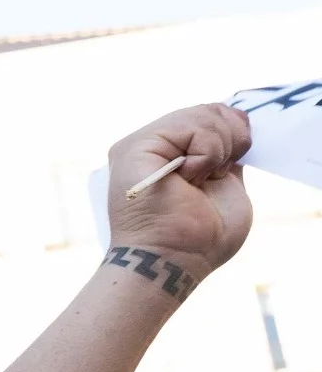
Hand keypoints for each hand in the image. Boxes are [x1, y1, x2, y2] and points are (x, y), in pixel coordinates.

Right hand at [106, 104, 253, 276]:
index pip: (209, 117)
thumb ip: (225, 154)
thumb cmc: (200, 238)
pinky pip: (191, 127)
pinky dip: (207, 153)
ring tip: (200, 180)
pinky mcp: (135, 146)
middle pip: (208, 110)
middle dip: (231, 137)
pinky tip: (189, 178)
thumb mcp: (227, 184)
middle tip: (218, 174)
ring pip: (203, 115)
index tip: (229, 166)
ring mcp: (140, 144)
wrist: (175, 260)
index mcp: (169, 154)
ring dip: (219, 149)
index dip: (234, 131)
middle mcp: (151, 145)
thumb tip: (235, 122)